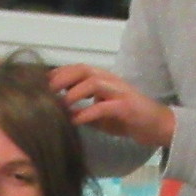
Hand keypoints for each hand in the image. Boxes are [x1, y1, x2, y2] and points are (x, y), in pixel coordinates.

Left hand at [49, 63, 176, 149]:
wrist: (157, 126)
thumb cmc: (128, 119)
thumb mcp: (100, 114)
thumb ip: (82, 111)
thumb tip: (60, 115)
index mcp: (103, 79)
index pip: (76, 69)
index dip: (57, 74)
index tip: (39, 85)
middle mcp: (110, 80)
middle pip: (82, 70)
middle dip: (61, 78)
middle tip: (44, 92)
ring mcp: (119, 91)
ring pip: (93, 82)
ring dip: (73, 93)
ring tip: (59, 105)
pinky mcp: (126, 106)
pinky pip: (104, 106)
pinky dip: (87, 112)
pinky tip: (76, 121)